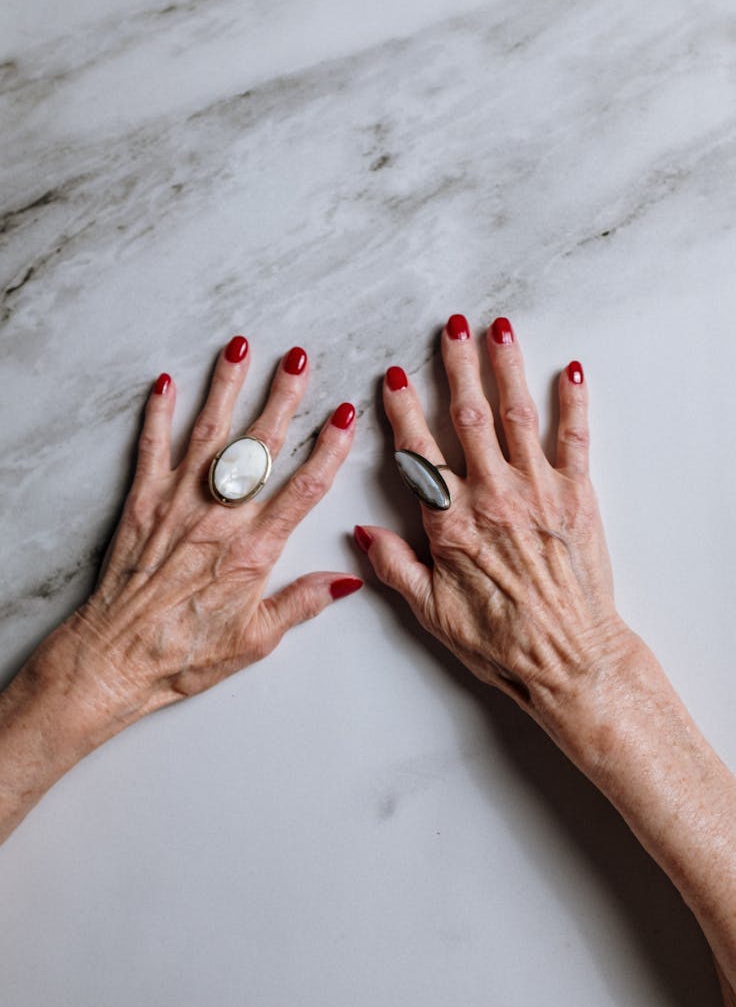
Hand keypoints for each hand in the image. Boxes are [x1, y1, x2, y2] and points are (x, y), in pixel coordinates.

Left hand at [25, 335, 360, 752]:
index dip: (329, 449)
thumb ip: (302, 602)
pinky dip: (157, 413)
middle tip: (299, 358)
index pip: (303, 487)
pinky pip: (151, 448)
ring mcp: (178, 503)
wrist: (116, 658)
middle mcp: (220, 517)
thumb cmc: (185, 654)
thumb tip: (348, 579)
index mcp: (255, 550)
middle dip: (283, 396)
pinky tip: (165, 383)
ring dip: (227, 386)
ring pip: (210, 433)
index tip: (345, 415)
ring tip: (241, 347)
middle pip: (260, 445)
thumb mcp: (257, 639)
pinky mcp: (142, 503)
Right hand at [357, 315, 645, 765]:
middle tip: (452, 326)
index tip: (393, 376)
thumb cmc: (501, 643)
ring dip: (507, 368)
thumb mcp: (432, 614)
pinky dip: (573, 404)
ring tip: (500, 328)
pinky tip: (569, 372)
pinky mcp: (577, 498)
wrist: (569, 659)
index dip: (403, 410)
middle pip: (469, 417)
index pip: (418, 452)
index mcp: (451, 523)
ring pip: (518, 415)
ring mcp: (537, 492)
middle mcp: (492, 496)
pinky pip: (575, 440)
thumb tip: (361, 534)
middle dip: (458, 366)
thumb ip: (395, 567)